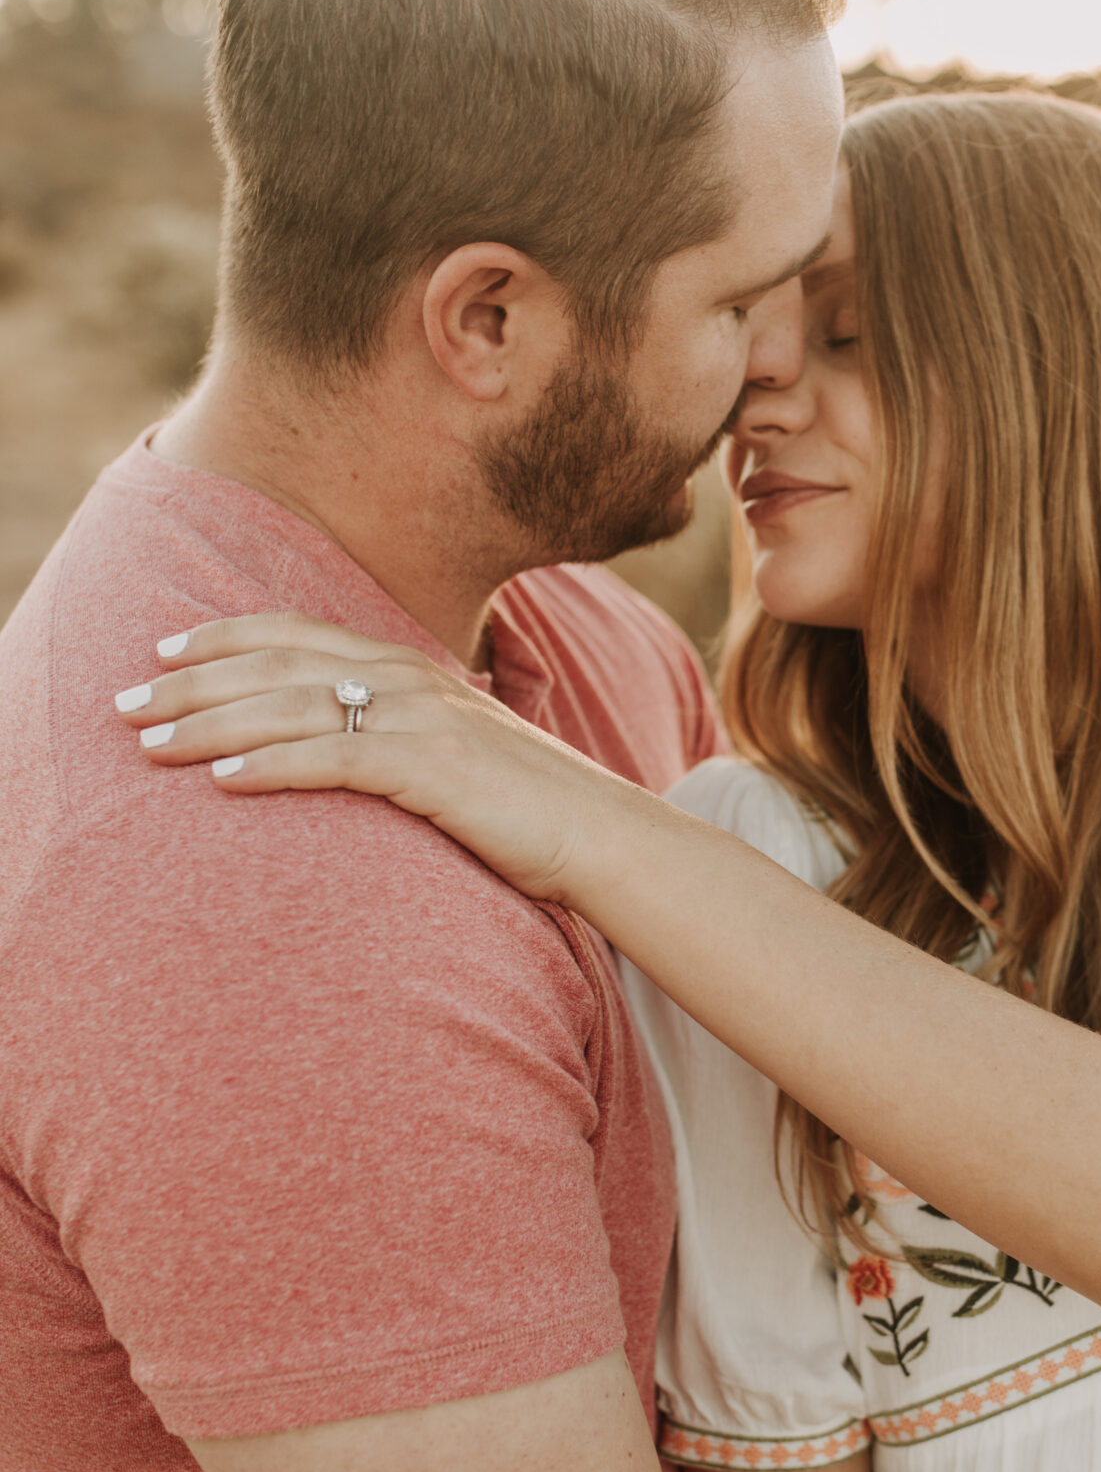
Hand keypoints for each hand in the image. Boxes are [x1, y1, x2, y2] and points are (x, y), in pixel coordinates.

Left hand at [118, 615, 618, 904]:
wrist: (605, 836)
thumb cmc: (531, 811)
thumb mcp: (457, 759)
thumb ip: (402, 741)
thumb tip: (355, 751)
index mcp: (413, 670)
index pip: (300, 634)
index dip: (227, 637)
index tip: (165, 651)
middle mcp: (410, 679)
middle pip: (278, 664)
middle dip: (192, 682)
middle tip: (125, 705)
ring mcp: (422, 719)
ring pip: (292, 706)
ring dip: (211, 723)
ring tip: (150, 747)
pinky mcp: (431, 767)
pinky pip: (333, 757)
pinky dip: (271, 764)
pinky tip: (222, 779)